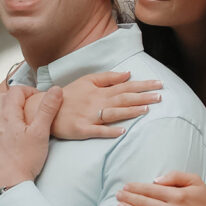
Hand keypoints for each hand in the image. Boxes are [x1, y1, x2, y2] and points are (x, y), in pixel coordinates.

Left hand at [0, 85, 62, 191]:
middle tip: (28, 106)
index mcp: (8, 115)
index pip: (16, 91)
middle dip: (14, 97)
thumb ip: (48, 109)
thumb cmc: (25, 161)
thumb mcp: (41, 133)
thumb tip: (55, 89)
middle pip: (0, 98)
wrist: (9, 186)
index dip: (29, 91)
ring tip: (13, 116)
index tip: (38, 99)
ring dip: (0, 108)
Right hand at [25, 71, 162, 139]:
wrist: (44, 108)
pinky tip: (122, 131)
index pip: (126, 86)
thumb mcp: (86, 81)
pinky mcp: (81, 129)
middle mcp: (97, 102)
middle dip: (142, 97)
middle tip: (160, 96)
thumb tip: (128, 74)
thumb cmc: (68, 95)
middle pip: (123, 99)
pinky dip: (109, 131)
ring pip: (113, 113)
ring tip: (146, 109)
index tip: (159, 84)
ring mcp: (89, 116)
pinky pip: (97, 131)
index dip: (143, 85)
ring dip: (129, 111)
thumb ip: (108, 77)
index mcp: (100, 91)